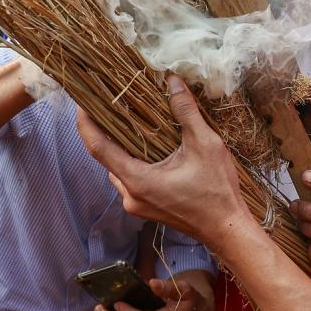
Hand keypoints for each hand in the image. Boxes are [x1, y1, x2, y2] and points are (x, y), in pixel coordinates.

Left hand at [75, 75, 249, 246]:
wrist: (227, 228)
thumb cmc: (217, 191)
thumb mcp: (205, 144)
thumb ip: (185, 112)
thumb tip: (172, 81)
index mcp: (138, 180)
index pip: (99, 148)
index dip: (86, 124)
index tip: (82, 103)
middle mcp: (130, 195)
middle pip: (105, 157)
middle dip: (104, 131)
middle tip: (107, 104)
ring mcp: (137, 204)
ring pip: (117, 169)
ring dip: (119, 147)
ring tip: (126, 120)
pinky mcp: (146, 207)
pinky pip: (129, 179)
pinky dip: (131, 160)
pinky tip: (144, 145)